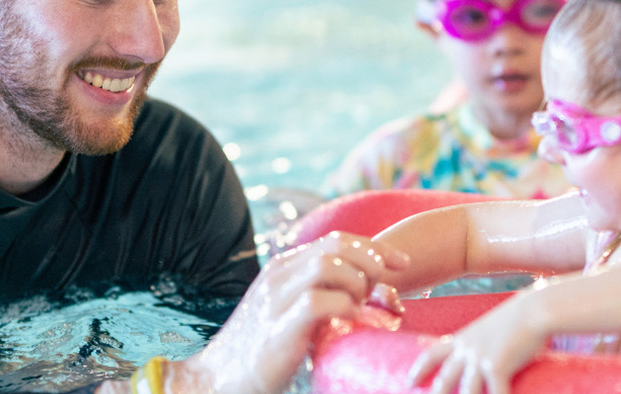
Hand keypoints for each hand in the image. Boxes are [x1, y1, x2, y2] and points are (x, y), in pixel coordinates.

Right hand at [170, 232, 409, 393]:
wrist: (218, 379)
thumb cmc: (262, 351)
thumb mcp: (290, 313)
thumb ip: (320, 296)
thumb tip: (368, 295)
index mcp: (284, 268)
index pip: (336, 240)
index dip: (375, 247)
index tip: (402, 263)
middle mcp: (279, 275)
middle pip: (337, 246)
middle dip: (373, 260)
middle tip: (387, 287)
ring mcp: (276, 298)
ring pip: (328, 266)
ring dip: (357, 284)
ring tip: (362, 308)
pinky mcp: (278, 326)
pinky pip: (319, 301)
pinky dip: (344, 308)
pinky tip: (349, 324)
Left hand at [406, 295, 546, 393]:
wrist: (536, 309)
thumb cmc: (521, 316)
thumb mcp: (493, 327)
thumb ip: (485, 341)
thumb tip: (489, 353)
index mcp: (464, 338)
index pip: (432, 354)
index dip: (419, 370)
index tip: (409, 382)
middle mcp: (467, 349)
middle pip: (444, 379)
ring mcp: (480, 359)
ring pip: (466, 392)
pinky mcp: (497, 367)